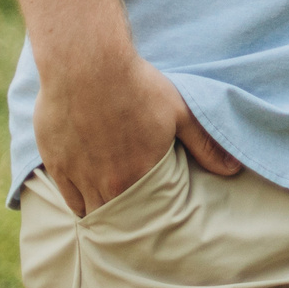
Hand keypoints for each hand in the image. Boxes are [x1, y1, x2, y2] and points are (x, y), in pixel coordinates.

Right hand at [34, 51, 238, 216]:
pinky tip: (85, 201)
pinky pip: (66, 197)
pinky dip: (77, 202)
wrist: (87, 66)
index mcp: (138, 174)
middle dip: (125, 220)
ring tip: (111, 211)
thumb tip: (233, 170)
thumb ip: (205, 145)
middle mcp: (106, 182)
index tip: (153, 221)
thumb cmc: (137, 85)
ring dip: (100, 212)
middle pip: (115, 215)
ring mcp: (77, 175)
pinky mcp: (55, 163)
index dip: (148, 220)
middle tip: (133, 220)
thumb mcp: (180, 112)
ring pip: (89, 210)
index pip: (144, 215)